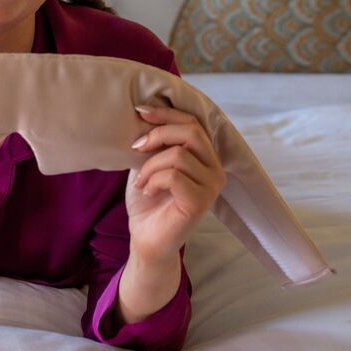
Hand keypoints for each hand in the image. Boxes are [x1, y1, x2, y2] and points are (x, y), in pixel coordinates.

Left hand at [125, 104, 225, 264]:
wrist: (146, 239)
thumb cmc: (148, 201)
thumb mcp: (148, 163)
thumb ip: (154, 142)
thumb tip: (144, 113)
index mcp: (205, 157)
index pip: (193, 123)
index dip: (166, 113)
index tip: (140, 112)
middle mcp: (215, 170)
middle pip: (191, 132)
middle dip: (159, 134)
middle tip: (136, 147)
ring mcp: (211, 187)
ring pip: (179, 155)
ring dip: (150, 165)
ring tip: (141, 181)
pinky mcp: (201, 203)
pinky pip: (174, 177)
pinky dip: (153, 181)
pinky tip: (147, 192)